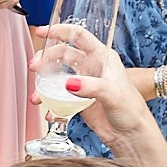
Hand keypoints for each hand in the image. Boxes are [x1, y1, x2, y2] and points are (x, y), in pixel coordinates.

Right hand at [31, 22, 154, 142]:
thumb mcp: (112, 94)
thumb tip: (69, 84)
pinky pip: (59, 99)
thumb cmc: (131, 111)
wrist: (131, 135)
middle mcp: (92, 68)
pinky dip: (51, 105)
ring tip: (36, 96)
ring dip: (44, 84)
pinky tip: (50, 113)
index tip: (43, 32)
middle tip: (34, 66)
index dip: (60, 31)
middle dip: (46, 59)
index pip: (79, 36)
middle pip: (63, 55)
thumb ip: (91, 87)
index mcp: (103, 57)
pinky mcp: (79, 102)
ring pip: (58, 77)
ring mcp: (85, 85)